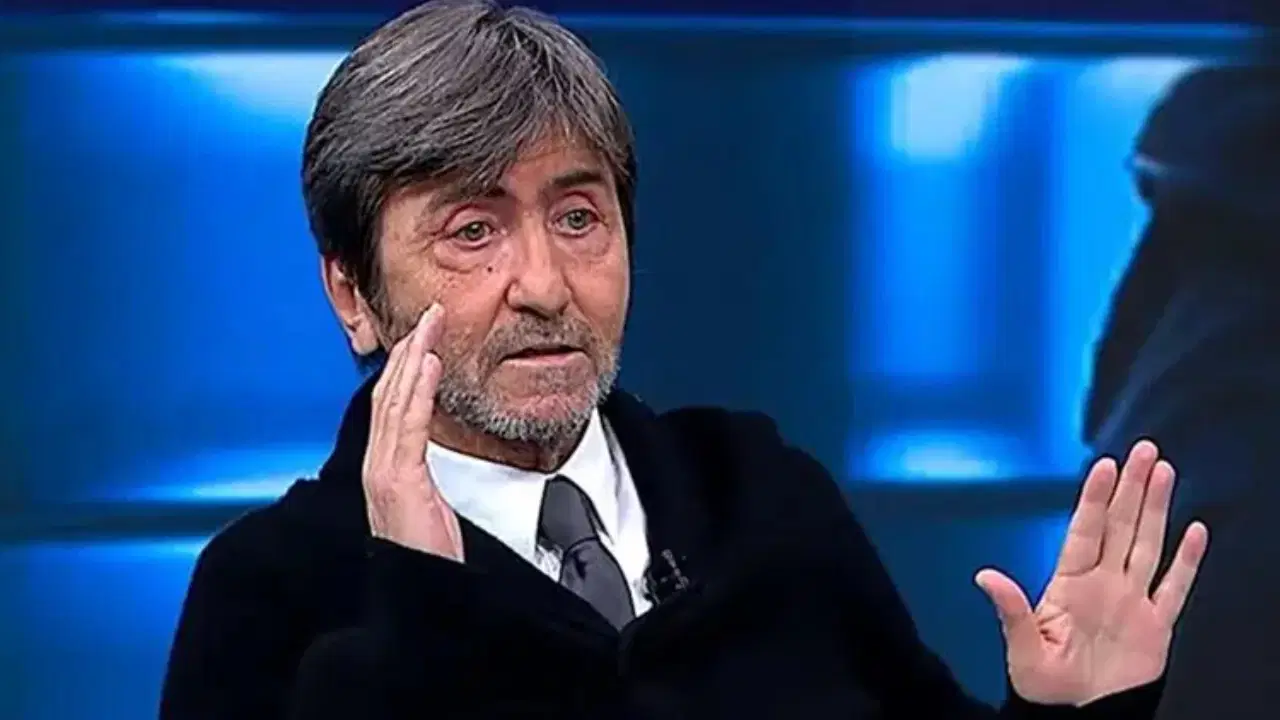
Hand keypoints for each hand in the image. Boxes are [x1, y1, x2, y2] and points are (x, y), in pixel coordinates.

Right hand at [362, 304, 463, 560]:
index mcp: (384, 471)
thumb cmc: (428, 560)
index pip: (391, 408)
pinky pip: (409, 427)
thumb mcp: (427, 510)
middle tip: (428, 316)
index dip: (404, 369)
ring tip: (430, 326)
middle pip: (389, 395)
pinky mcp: (400, 483)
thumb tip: (431, 458)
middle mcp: (378, 467)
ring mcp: (385, 474)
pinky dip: (418, 390)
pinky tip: (428, 363)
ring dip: (414, 358)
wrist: (424, 600)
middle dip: (408, 351)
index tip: (421, 339)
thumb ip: (424, 479)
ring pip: (396, 402)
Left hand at [975, 440, 1208, 705]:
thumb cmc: (1044, 684)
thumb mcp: (1022, 648)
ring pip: (1149, 545)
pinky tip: (1194, 530)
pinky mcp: (1156, 626)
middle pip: (1122, 526)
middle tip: (1144, 450)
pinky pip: (1175, 587)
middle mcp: (1104, 584)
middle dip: (1133, 488)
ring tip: (1164, 472)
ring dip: (1157, 509)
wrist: (1077, 714)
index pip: (1086, 531)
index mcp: (1071, 584)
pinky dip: (1187, 560)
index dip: (1096, 498)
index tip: (1105, 466)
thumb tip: (984, 576)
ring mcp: (1132, 601)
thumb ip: (1011, 610)